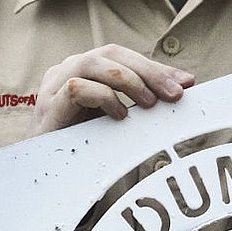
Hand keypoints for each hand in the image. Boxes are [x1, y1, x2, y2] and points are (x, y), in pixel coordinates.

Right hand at [31, 44, 195, 134]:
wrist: (45, 176)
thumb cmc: (82, 145)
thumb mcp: (116, 118)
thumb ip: (141, 100)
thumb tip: (182, 85)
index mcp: (83, 69)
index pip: (122, 55)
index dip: (154, 66)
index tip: (186, 82)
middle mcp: (66, 70)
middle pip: (110, 54)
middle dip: (147, 72)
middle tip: (175, 94)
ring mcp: (53, 87)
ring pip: (92, 63)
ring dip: (127, 80)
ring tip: (149, 103)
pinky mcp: (48, 108)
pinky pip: (76, 88)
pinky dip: (103, 97)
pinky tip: (120, 115)